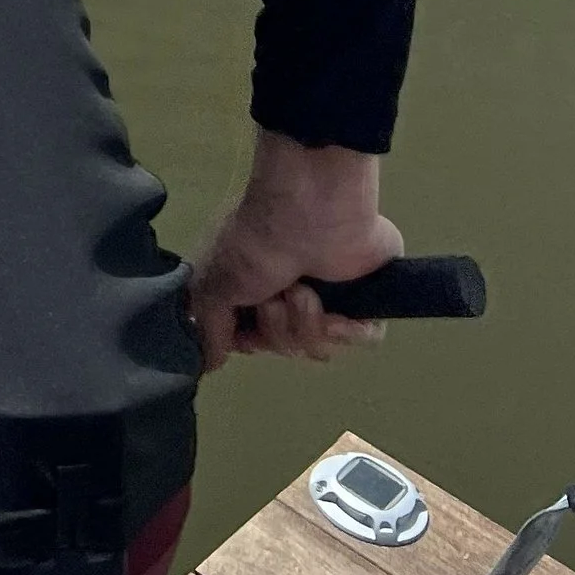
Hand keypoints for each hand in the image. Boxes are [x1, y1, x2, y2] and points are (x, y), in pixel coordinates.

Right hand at [190, 134, 402, 373]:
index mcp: (252, 286)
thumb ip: (209, 329)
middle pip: (283, 346)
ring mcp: (330, 297)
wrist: (311, 211)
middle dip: (277, 328)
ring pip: (318, 347)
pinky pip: (363, 339)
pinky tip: (338, 312)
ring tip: (304, 291)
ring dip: (307, 323)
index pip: (250, 338)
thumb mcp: (214, 284)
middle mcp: (288, 293)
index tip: (246, 330)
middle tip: (276, 298)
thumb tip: (207, 363)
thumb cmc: (255, 243)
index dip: (249, 341)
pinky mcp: (367, 298)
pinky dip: (349, 329)